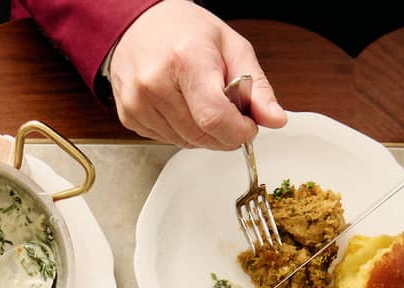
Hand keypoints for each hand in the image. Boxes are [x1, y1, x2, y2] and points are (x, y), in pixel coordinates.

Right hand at [107, 0, 286, 148]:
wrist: (138, 28)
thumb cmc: (185, 32)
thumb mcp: (231, 47)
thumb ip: (257, 87)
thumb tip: (275, 119)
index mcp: (187, 58)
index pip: (214, 116)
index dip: (237, 131)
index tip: (248, 128)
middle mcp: (156, 82)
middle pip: (201, 135)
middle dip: (223, 134)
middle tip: (229, 114)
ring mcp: (138, 102)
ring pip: (184, 143)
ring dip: (202, 134)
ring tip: (201, 104)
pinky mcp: (129, 117)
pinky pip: (166, 140)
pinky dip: (181, 131)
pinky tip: (181, 107)